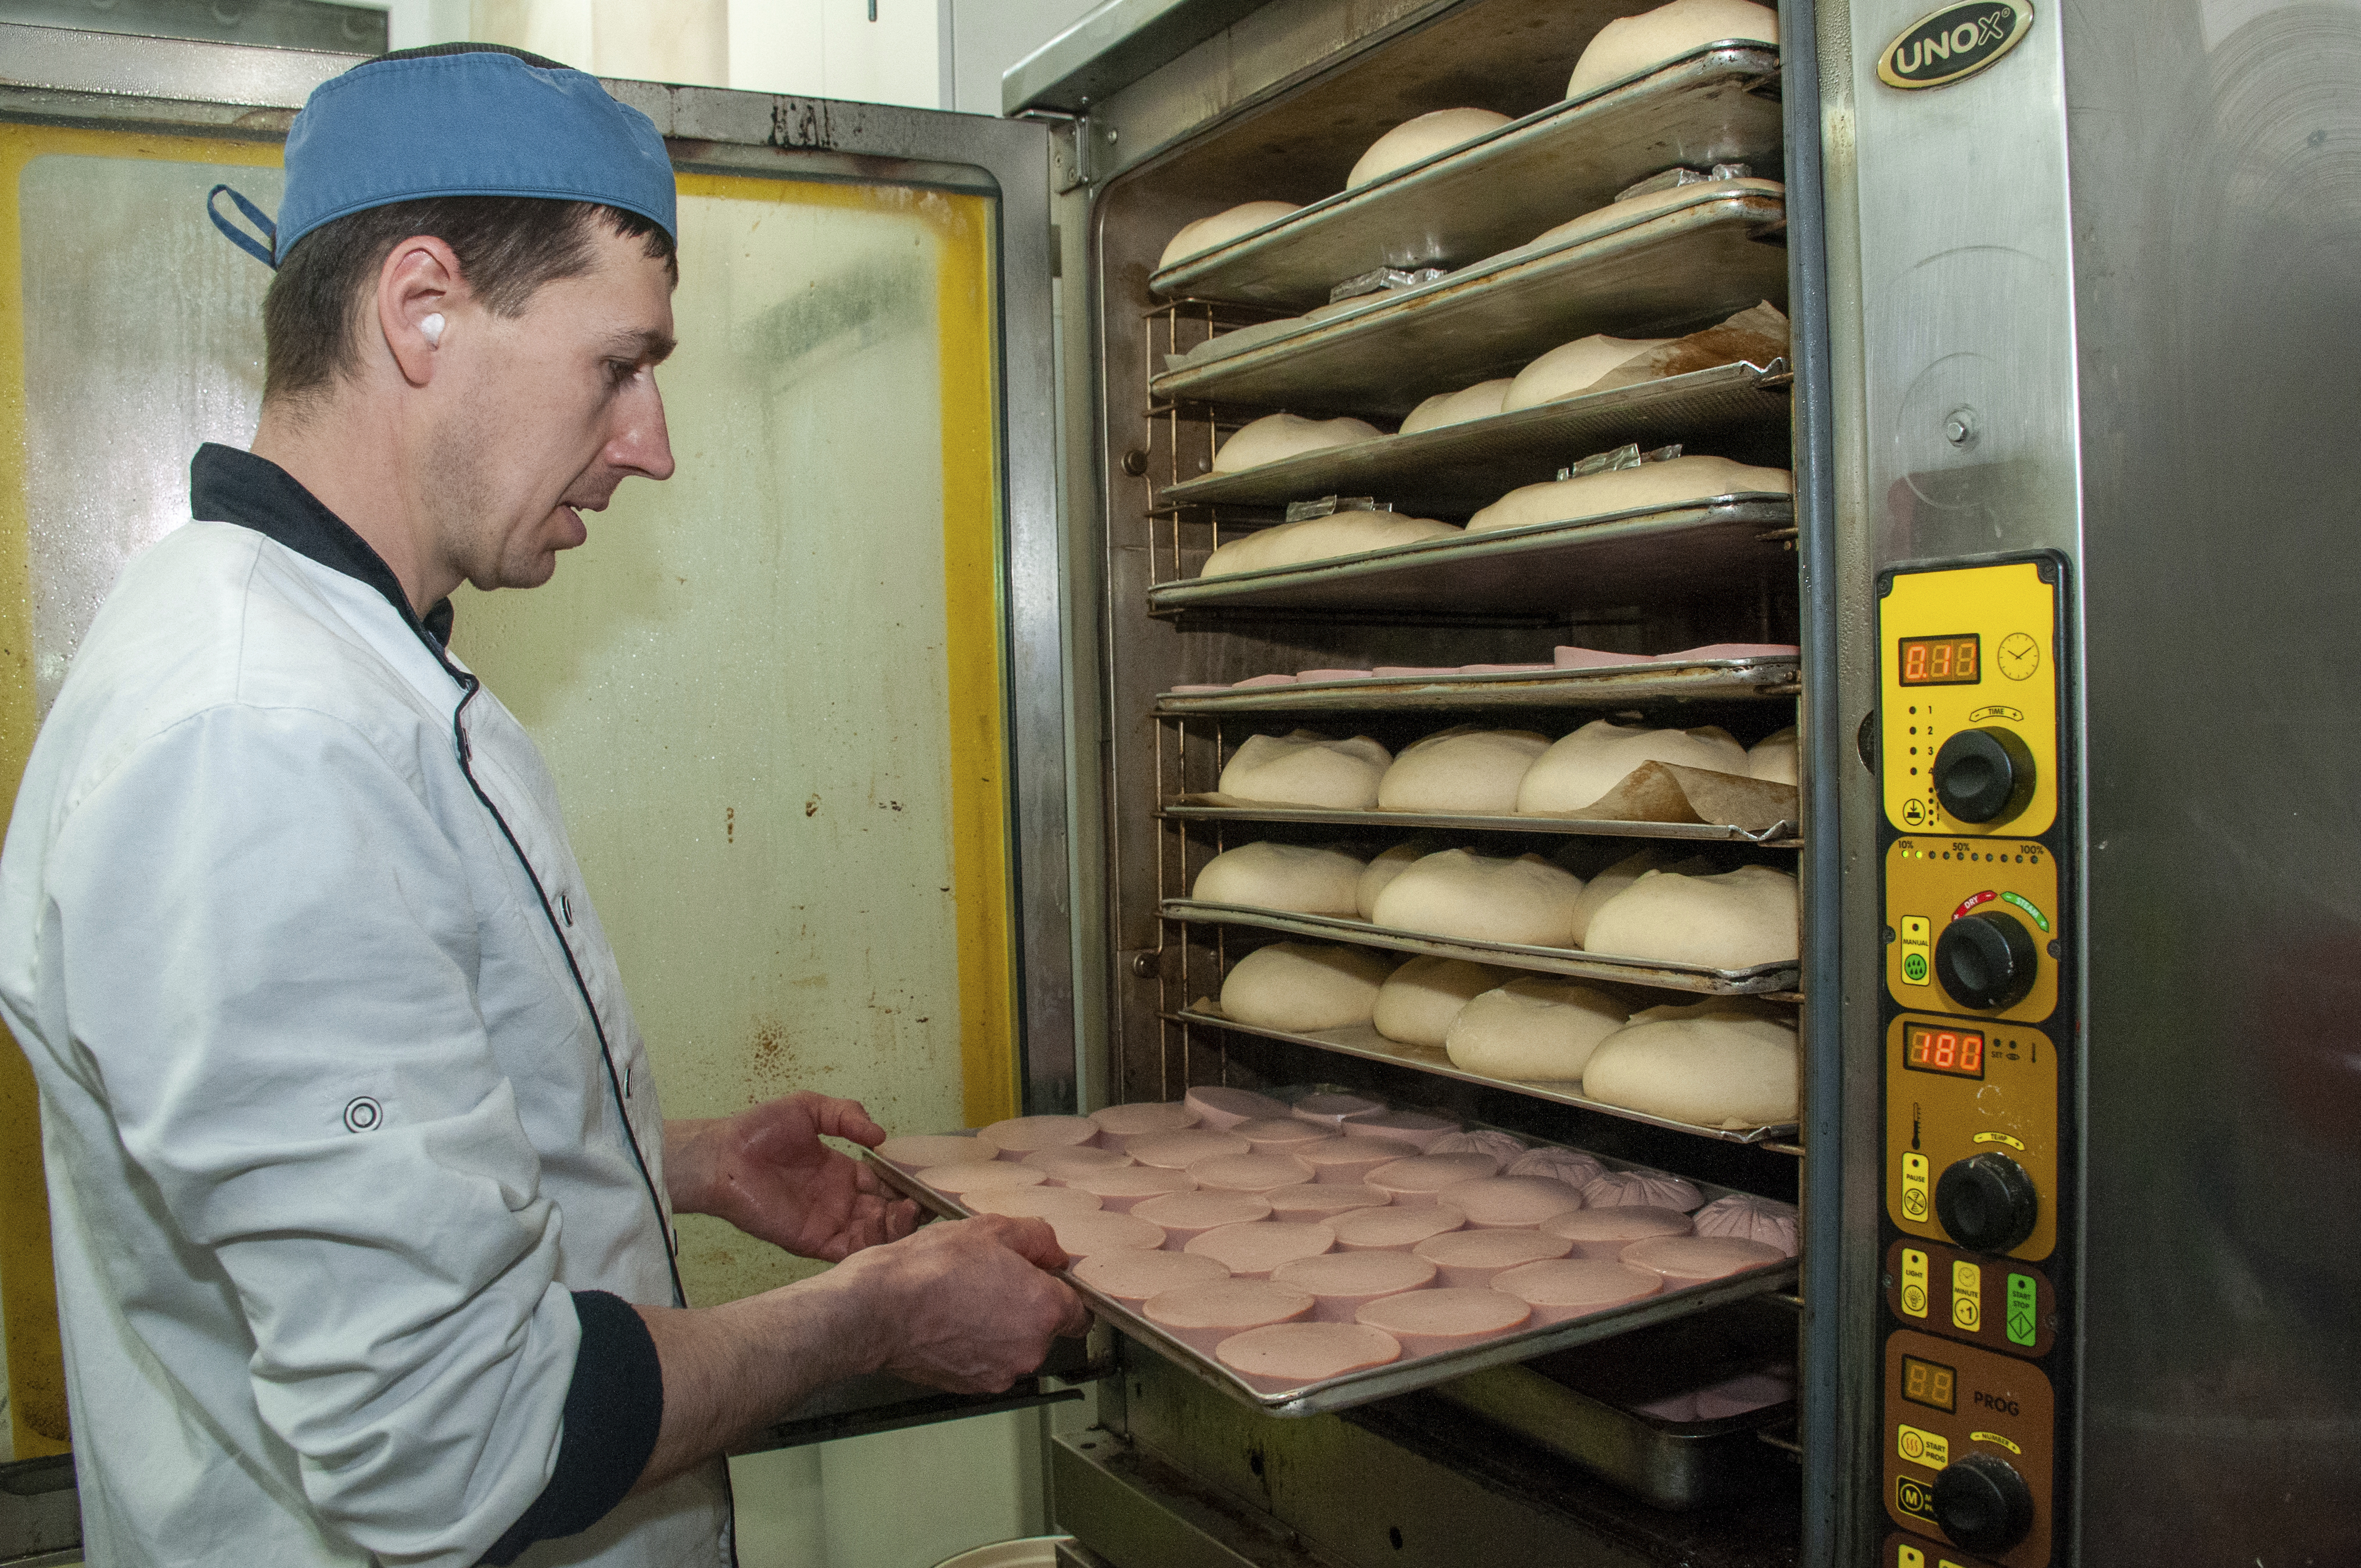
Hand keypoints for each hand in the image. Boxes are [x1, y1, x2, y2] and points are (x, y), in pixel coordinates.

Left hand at [665, 1093, 919, 1261]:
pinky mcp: (813, 1241)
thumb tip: (882, 1136)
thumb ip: (848, 1114)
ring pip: (874, 1235)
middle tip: (923, 1201)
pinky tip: (885, 1225)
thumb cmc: (759, 1130)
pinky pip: (850, 1251)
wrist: (723, 1156)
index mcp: (842, 1173)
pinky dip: (872, 1244)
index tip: (926, 1180)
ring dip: (896, 1227)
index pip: (884, 1184)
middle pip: (886, 1213)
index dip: (905, 1184)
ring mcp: (828, 1223)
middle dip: (908, 1209)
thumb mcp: (809, 1108)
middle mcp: (839, 1201)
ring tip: (908, 1211)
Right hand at [828, 1215, 1090, 1393]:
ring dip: (1002, 1328)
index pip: (1079, 1310)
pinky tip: (953, 1321)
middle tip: (993, 1281)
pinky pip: (989, 1362)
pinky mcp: (974, 1386)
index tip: (1042, 1280)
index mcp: (1044, 1308)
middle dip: (1027, 1307)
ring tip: (966, 1299)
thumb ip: (1037, 1239)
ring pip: (1016, 1347)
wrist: (878, 1308)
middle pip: (1046, 1329)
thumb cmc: (929, 1270)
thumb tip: (1054, 1253)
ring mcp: (1002, 1372)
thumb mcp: (990, 1229)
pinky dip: (978, 1346)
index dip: (1060, 1291)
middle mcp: (1030, 1349)